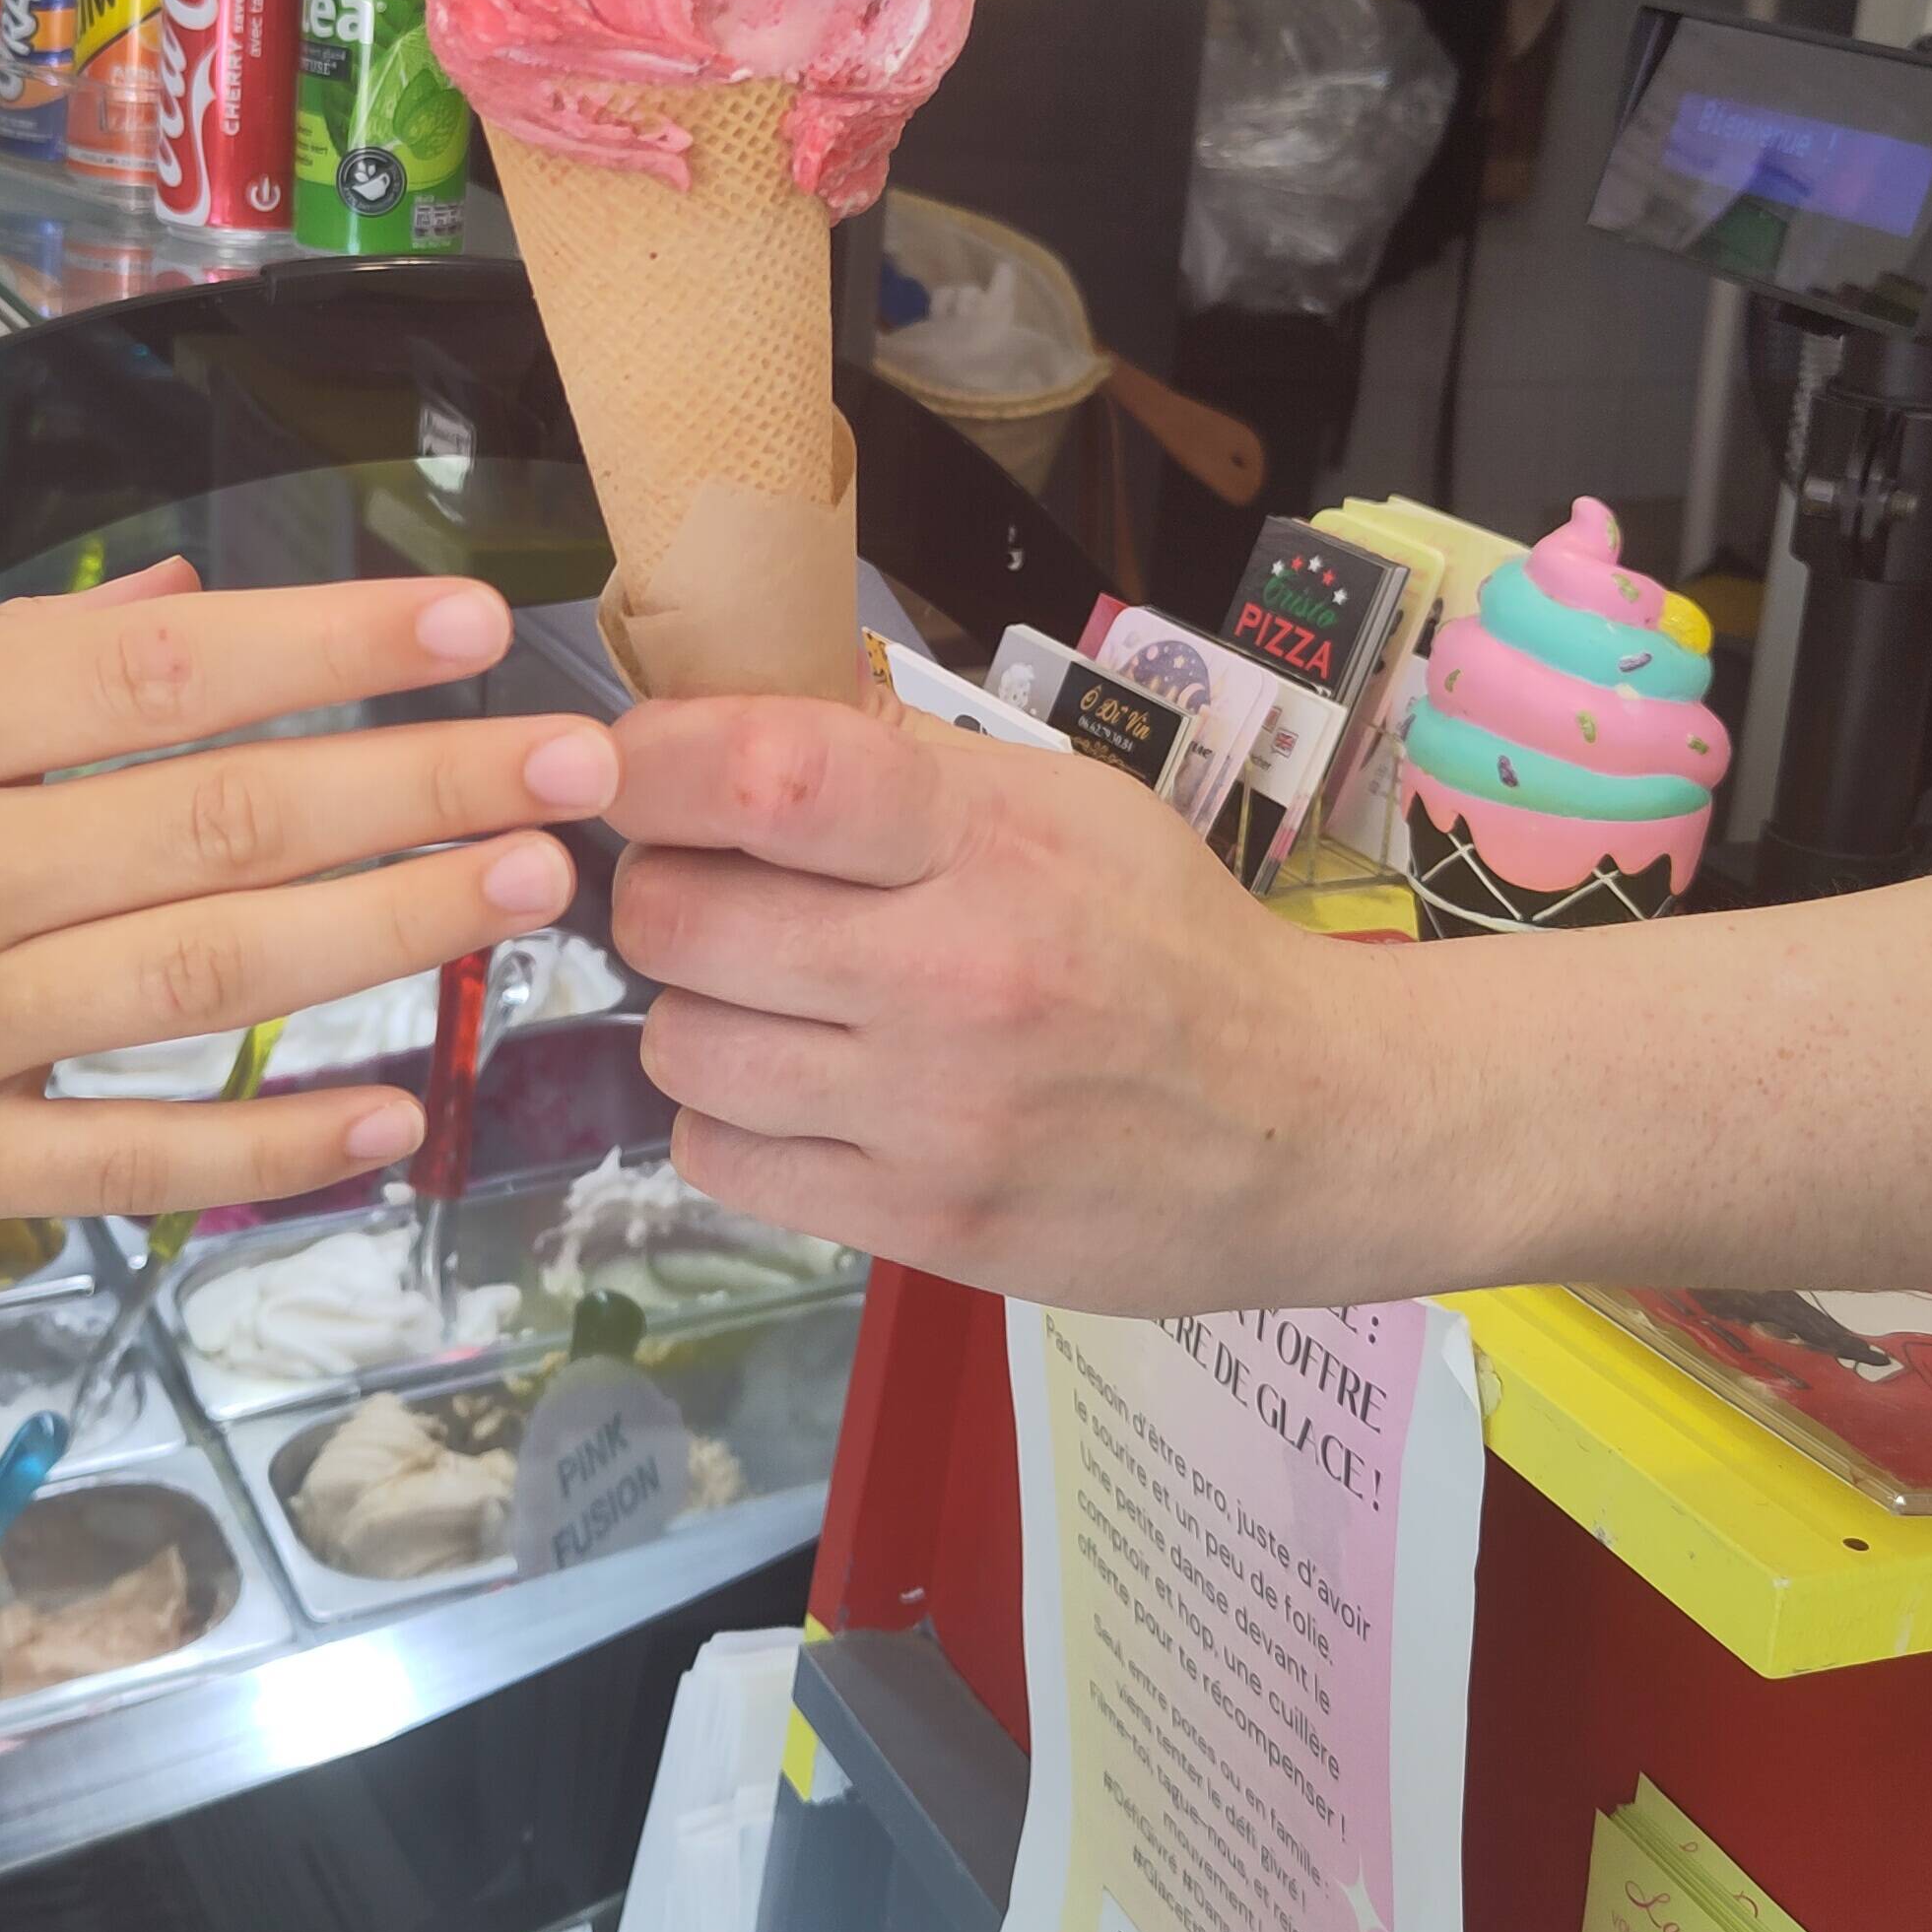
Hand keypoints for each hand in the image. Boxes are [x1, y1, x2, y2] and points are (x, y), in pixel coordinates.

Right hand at [0, 561, 621, 1333]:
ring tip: (530, 891)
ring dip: (387, 935)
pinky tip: (397, 1114)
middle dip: (418, 785)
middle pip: (213, 818)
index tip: (473, 626)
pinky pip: (127, 1161)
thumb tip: (189, 607)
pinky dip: (267, 1145)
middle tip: (579, 765)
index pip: (151, 669)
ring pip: (199, 975)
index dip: (327, 645)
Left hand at [608, 696, 1404, 1315]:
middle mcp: (952, 976)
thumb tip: (729, 707)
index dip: (652, 760)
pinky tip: (794, 1090)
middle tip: (712, 889)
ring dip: (694, 1008)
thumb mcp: (1068, 806)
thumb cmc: (1169, 943)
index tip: (627, 765)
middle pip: (679, 915)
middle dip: (663, 887)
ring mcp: (932, 1114)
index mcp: (990, 843)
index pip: (766, 774)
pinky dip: (728, 1118)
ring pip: (678, 1044)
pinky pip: (719, 1159)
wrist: (1304, 1125)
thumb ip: (902, 763)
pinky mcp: (922, 1224)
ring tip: (766, 996)